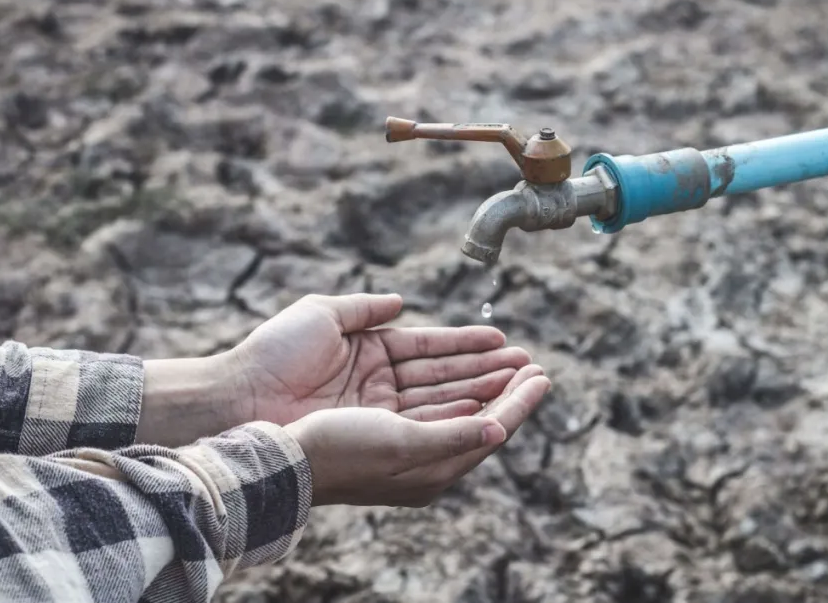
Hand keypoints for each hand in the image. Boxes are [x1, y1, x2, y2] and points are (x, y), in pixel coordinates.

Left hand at [229, 293, 530, 425]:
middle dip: (489, 371)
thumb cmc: (273, 353)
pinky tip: (495, 408)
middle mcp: (381, 386)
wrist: (240, 398)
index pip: (431, 348)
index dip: (468, 344)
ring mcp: (381, 414)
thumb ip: (365, 308)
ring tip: (525, 381)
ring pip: (446, 402)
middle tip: (529, 364)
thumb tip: (401, 301)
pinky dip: (463, 418)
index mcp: (371, 354)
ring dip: (487, 392)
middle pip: (447, 378)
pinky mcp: (380, 438)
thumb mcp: (322, 315)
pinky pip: (430, 426)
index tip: (502, 339)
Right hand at [285, 364, 550, 506]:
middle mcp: (423, 457)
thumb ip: (454, 436)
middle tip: (534, 362)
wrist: (283, 456)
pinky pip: (431, 400)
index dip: (519, 401)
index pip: (491, 429)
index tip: (544, 375)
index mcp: (433, 470)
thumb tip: (500, 428)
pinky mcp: (384, 421)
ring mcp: (403, 438)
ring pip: (456, 403)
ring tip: (511, 358)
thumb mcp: (403, 444)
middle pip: (479, 415)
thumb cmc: (341, 452)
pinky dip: (453, 384)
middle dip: (507, 387)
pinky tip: (466, 373)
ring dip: (483, 380)